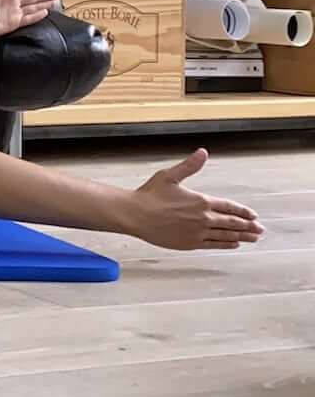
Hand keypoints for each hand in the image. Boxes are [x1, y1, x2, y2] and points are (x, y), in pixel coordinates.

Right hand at [128, 149, 265, 250]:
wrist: (135, 215)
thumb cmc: (150, 194)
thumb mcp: (169, 175)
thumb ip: (189, 166)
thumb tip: (202, 152)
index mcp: (200, 201)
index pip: (228, 206)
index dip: (243, 211)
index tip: (253, 215)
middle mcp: (203, 217)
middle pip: (232, 223)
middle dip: (248, 226)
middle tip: (260, 229)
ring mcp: (197, 232)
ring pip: (226, 235)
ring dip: (242, 236)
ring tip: (253, 238)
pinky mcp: (190, 242)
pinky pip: (214, 244)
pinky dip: (226, 244)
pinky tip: (234, 244)